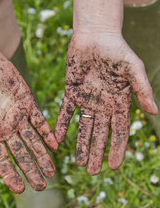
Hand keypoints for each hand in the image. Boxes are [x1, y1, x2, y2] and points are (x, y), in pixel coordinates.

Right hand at [0, 50, 57, 192]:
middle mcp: (6, 129)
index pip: (2, 160)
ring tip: (52, 172)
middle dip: (31, 170)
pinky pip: (40, 121)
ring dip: (42, 156)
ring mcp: (18, 117)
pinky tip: (55, 145)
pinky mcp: (28, 104)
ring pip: (33, 141)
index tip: (20, 189)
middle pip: (21, 154)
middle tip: (42, 186)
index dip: (10, 175)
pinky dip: (47, 133)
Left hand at [55, 33, 157, 174]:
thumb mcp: (133, 69)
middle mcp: (103, 105)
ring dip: (81, 144)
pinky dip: (61, 124)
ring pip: (83, 127)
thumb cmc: (117, 50)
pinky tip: (58, 139)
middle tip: (92, 172)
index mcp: (119, 102)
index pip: (119, 131)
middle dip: (96, 152)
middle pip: (100, 133)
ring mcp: (86, 99)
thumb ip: (142, 90)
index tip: (113, 167)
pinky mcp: (71, 92)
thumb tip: (154, 112)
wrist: (95, 35)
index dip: (117, 149)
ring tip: (78, 162)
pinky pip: (65, 111)